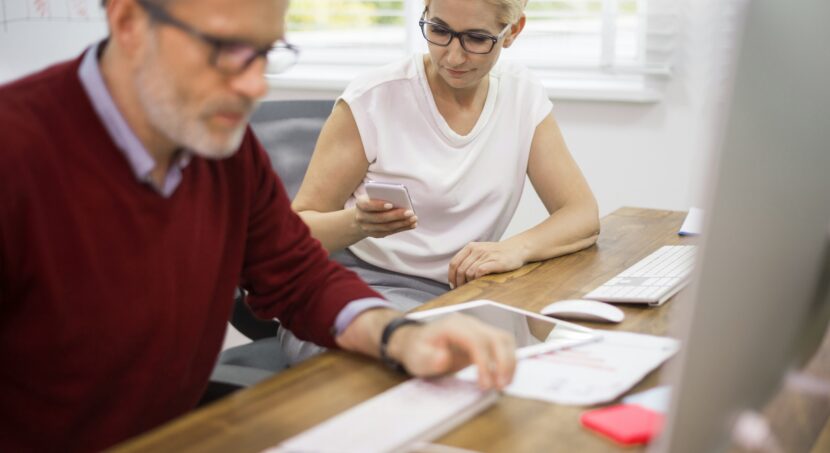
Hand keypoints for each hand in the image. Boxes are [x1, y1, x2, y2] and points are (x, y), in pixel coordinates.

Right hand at [354, 196, 416, 238]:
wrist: (361, 217)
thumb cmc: (372, 202)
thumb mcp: (373, 196)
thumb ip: (383, 196)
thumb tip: (401, 199)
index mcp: (360, 204)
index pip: (368, 205)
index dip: (378, 205)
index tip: (391, 204)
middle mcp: (361, 217)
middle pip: (380, 218)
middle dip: (396, 215)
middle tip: (410, 212)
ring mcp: (368, 228)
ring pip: (386, 227)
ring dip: (402, 223)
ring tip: (414, 218)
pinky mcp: (376, 234)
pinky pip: (390, 232)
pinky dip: (402, 228)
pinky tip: (412, 224)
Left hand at [387, 314, 515, 389]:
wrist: (417, 342)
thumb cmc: (418, 350)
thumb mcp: (417, 357)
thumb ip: (429, 358)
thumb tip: (444, 357)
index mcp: (453, 326)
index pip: (477, 340)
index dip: (485, 363)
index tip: (485, 384)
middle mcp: (470, 323)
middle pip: (496, 338)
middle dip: (503, 363)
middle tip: (501, 387)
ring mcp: (479, 329)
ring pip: (505, 340)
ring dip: (510, 362)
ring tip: (504, 384)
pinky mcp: (485, 338)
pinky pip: (503, 345)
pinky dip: (508, 360)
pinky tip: (503, 377)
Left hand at [447, 242, 524, 288]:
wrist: (517, 249)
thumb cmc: (498, 254)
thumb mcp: (481, 251)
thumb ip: (469, 260)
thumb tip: (456, 276)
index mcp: (470, 247)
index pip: (454, 263)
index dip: (451, 276)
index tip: (453, 285)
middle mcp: (476, 249)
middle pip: (460, 269)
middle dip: (459, 282)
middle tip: (462, 289)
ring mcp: (485, 255)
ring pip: (469, 272)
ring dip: (468, 283)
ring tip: (470, 288)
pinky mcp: (494, 261)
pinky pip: (479, 272)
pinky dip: (476, 279)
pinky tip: (479, 283)